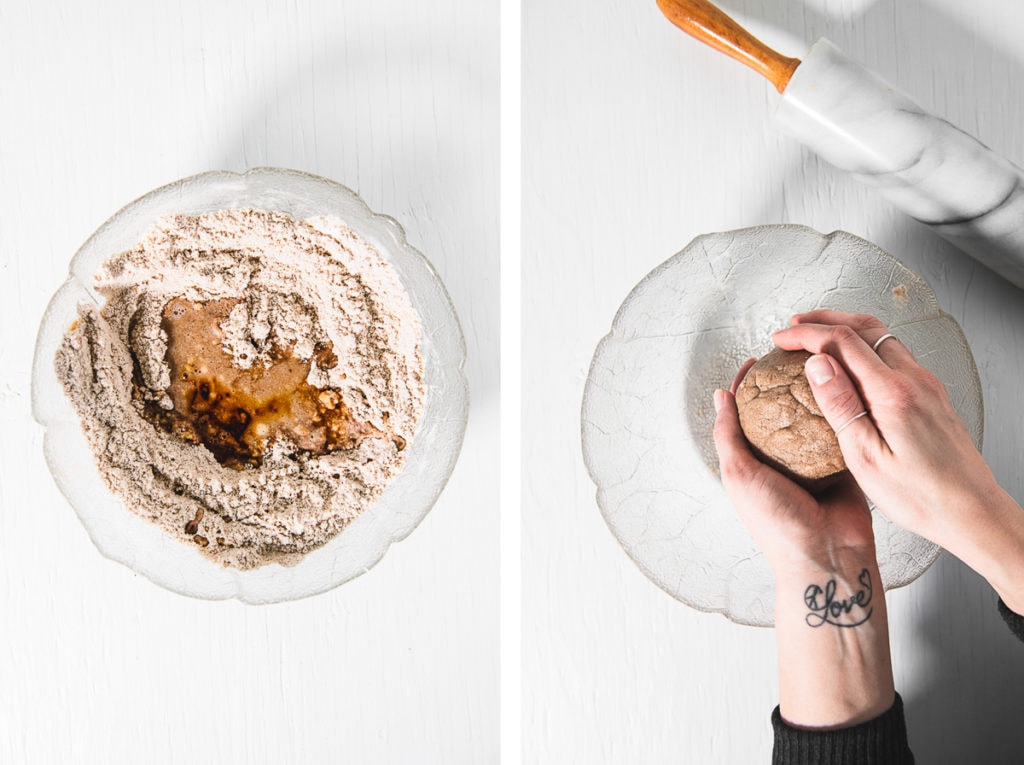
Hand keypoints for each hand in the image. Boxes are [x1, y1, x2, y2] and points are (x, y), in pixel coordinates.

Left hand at [714, 360, 894, 728]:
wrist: (828, 556)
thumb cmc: (776, 523)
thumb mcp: (739, 475)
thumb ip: (728, 436)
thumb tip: (720, 396)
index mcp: (752, 463)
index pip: (746, 415)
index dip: (748, 387)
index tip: (756, 362)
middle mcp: (781, 460)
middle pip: (782, 412)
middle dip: (787, 384)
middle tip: (795, 355)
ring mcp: (813, 462)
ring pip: (812, 418)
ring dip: (815, 393)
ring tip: (821, 363)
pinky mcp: (842, 465)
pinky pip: (841, 432)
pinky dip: (841, 411)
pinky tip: (844, 387)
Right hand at [773, 310, 1023, 613]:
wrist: (972, 511)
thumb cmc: (920, 496)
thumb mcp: (866, 458)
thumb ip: (840, 405)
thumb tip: (817, 364)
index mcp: (893, 393)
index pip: (841, 341)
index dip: (806, 334)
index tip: (781, 339)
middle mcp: (914, 379)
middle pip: (864, 327)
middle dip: (824, 320)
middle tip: (793, 327)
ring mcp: (926, 384)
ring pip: (881, 336)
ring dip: (845, 329)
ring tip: (816, 337)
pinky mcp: (931, 394)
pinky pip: (893, 354)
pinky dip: (864, 346)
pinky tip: (850, 363)